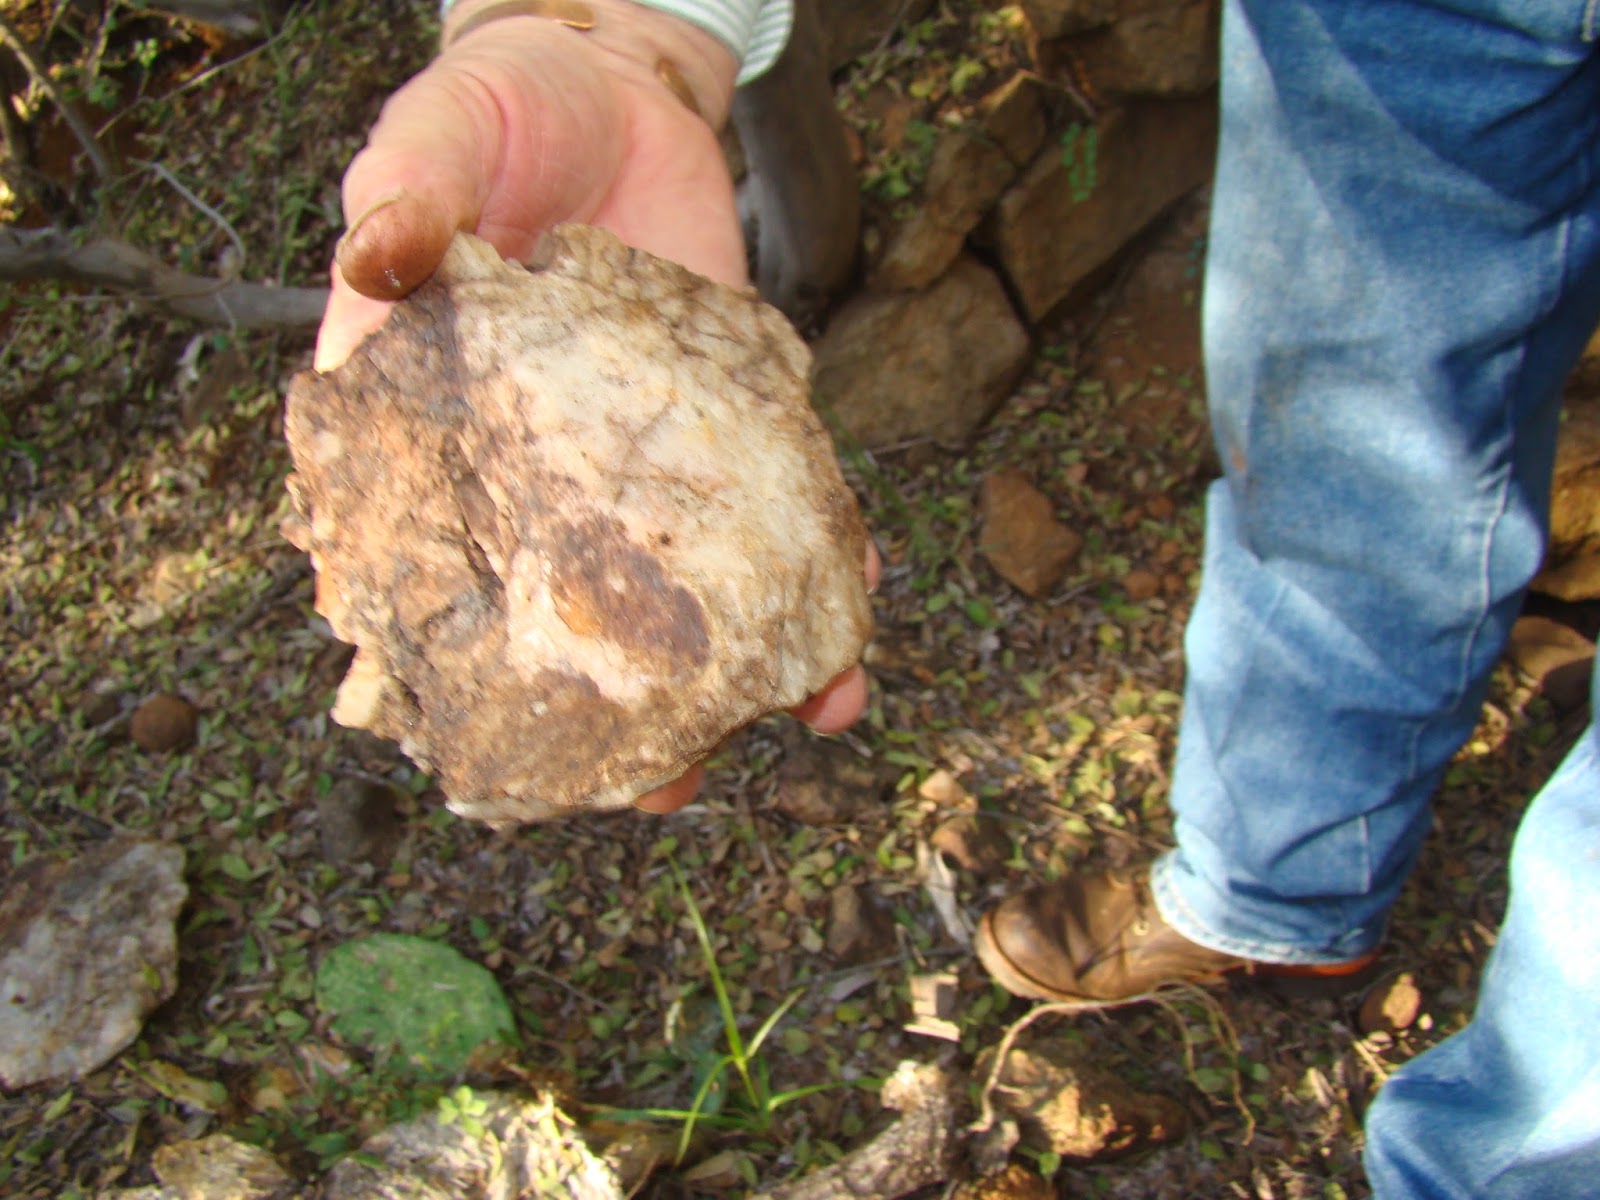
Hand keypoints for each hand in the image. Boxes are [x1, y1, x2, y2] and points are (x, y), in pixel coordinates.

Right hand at [313, 1, 871, 812]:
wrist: (617, 90)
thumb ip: (404, 191)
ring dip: (757, 656)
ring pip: (697, 580)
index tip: (504, 757)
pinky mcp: (730, 417)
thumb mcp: (437, 135)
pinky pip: (778, 496)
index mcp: (444, 432)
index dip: (467, 672)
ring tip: (815, 715)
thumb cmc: (497, 115)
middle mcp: (551, 469)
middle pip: (582, 614)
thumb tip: (376, 254)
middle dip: (629, 709)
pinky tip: (865, 597)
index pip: (434, 572)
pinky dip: (827, 548)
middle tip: (664, 790)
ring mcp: (649, 457)